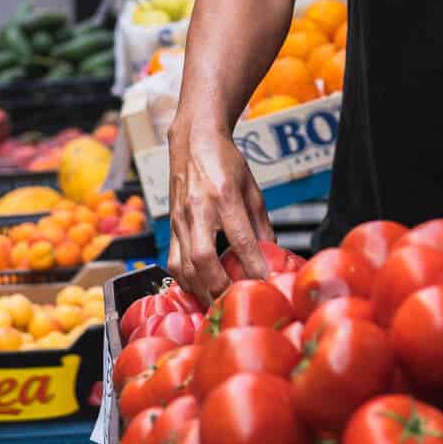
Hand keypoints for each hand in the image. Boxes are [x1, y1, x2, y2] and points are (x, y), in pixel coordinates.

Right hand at [167, 121, 273, 302]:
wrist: (195, 142)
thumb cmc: (226, 162)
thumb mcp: (253, 190)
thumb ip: (261, 225)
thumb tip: (271, 256)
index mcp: (225, 197)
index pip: (241, 240)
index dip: (254, 266)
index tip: (266, 283)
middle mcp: (199, 210)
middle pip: (204, 259)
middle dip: (220, 286)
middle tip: (235, 300)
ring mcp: (181, 219)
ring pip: (184, 265)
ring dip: (201, 289)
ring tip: (218, 301)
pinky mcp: (171, 225)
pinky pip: (173, 261)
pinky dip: (186, 280)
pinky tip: (199, 287)